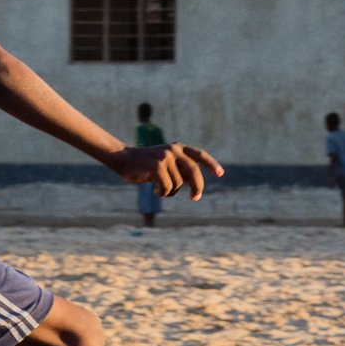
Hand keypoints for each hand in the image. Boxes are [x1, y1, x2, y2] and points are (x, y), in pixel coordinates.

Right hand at [107, 142, 222, 200]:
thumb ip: (179, 170)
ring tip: (160, 189)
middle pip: (193, 172)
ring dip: (170, 191)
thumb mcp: (165, 163)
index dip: (211, 164)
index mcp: (178, 148)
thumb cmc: (145, 165)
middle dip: (197, 186)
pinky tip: (155, 190)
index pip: (199, 155)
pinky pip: (167, 187)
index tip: (220, 174)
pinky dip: (163, 193)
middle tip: (195, 197)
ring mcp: (165, 157)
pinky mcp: (157, 166)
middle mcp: (174, 150)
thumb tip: (194, 185)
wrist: (124, 159)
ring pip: (178, 183)